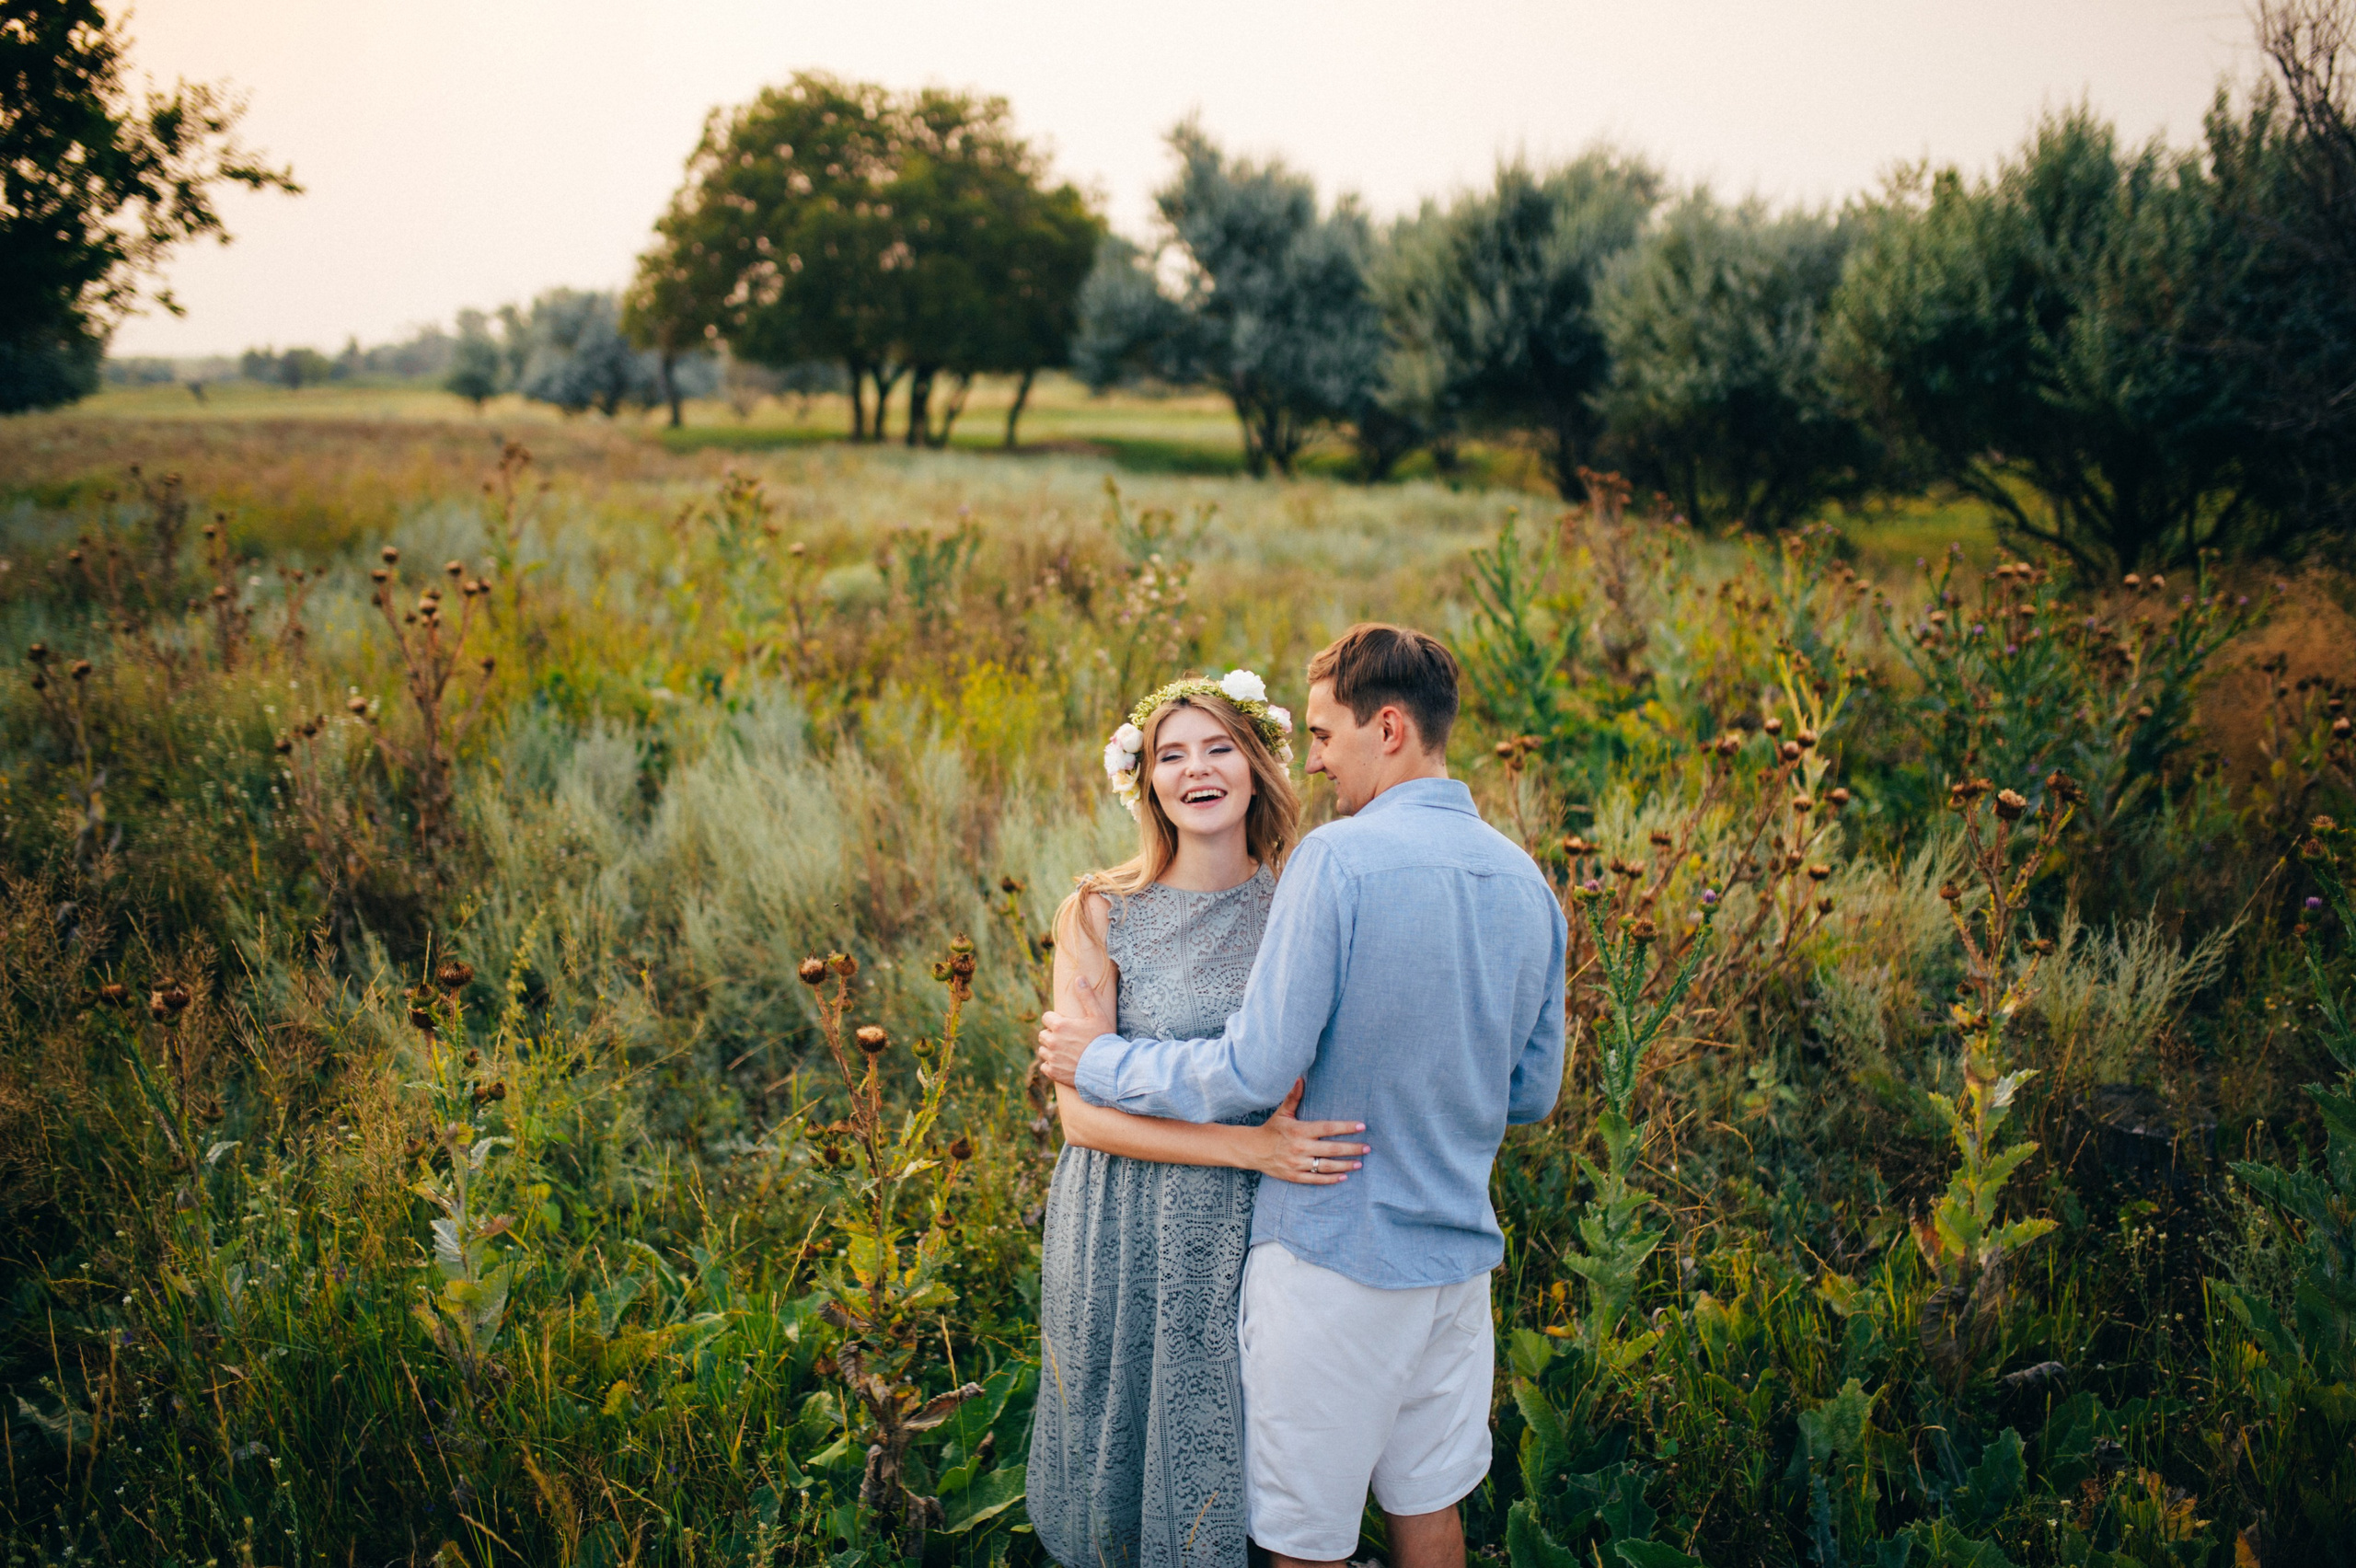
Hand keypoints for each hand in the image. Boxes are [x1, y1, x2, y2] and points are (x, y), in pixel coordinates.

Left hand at [1036, 973, 1113, 1086]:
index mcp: (1060, 1025)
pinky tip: (1064, 1064)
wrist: (1107, 1068)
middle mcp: (1052, 1041)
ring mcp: (1052, 1058)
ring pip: (1043, 1050)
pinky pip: (1045, 1066)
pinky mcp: (1054, 1072)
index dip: (1055, 1020)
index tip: (1065, 1025)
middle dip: (1052, 1035)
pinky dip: (1052, 1065)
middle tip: (1067, 1039)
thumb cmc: (1103, 1040)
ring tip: (1066, 1052)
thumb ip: (1086, 997)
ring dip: (1051, 1050)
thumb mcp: (1097, 1016)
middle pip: (1043, 1034)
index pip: (1046, 1018)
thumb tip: (1079, 978)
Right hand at [1251, 1080, 1368, 1185]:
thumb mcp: (1282, 1112)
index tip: (1362, 1127)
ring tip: (1360, 1163)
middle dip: (1352, 1149)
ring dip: (1345, 1165)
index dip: (1346, 1127)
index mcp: (1300, 1130)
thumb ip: (1293, 1097)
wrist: (1252, 1150)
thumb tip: (1300, 1078)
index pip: (1328, 1128)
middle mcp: (1300, 1148)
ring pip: (1326, 1166)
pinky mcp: (1295, 1176)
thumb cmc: (1271, 1129)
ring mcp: (1298, 1164)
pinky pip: (1316, 1179)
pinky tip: (1343, 1176)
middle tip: (1367, 1148)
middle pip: (1332, 1149)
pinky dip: (1330, 1179)